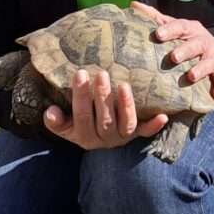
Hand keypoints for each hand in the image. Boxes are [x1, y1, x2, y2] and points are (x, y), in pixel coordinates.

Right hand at [43, 68, 166, 150]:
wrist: (96, 139)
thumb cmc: (77, 124)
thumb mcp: (63, 125)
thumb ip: (55, 121)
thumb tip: (51, 112)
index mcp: (84, 137)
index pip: (82, 116)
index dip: (81, 96)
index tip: (80, 73)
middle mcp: (105, 139)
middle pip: (104, 119)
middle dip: (102, 96)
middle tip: (102, 74)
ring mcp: (122, 137)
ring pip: (126, 124)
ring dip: (126, 105)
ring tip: (123, 85)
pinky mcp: (136, 135)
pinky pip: (146, 132)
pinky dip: (154, 126)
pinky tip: (163, 116)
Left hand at [130, 1, 213, 101]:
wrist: (213, 48)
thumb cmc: (186, 38)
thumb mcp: (173, 26)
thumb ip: (155, 18)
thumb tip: (134, 5)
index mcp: (191, 29)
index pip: (180, 26)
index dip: (170, 30)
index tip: (158, 34)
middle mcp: (204, 41)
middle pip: (196, 44)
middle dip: (185, 50)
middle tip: (173, 57)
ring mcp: (213, 56)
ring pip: (209, 62)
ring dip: (201, 69)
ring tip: (191, 77)